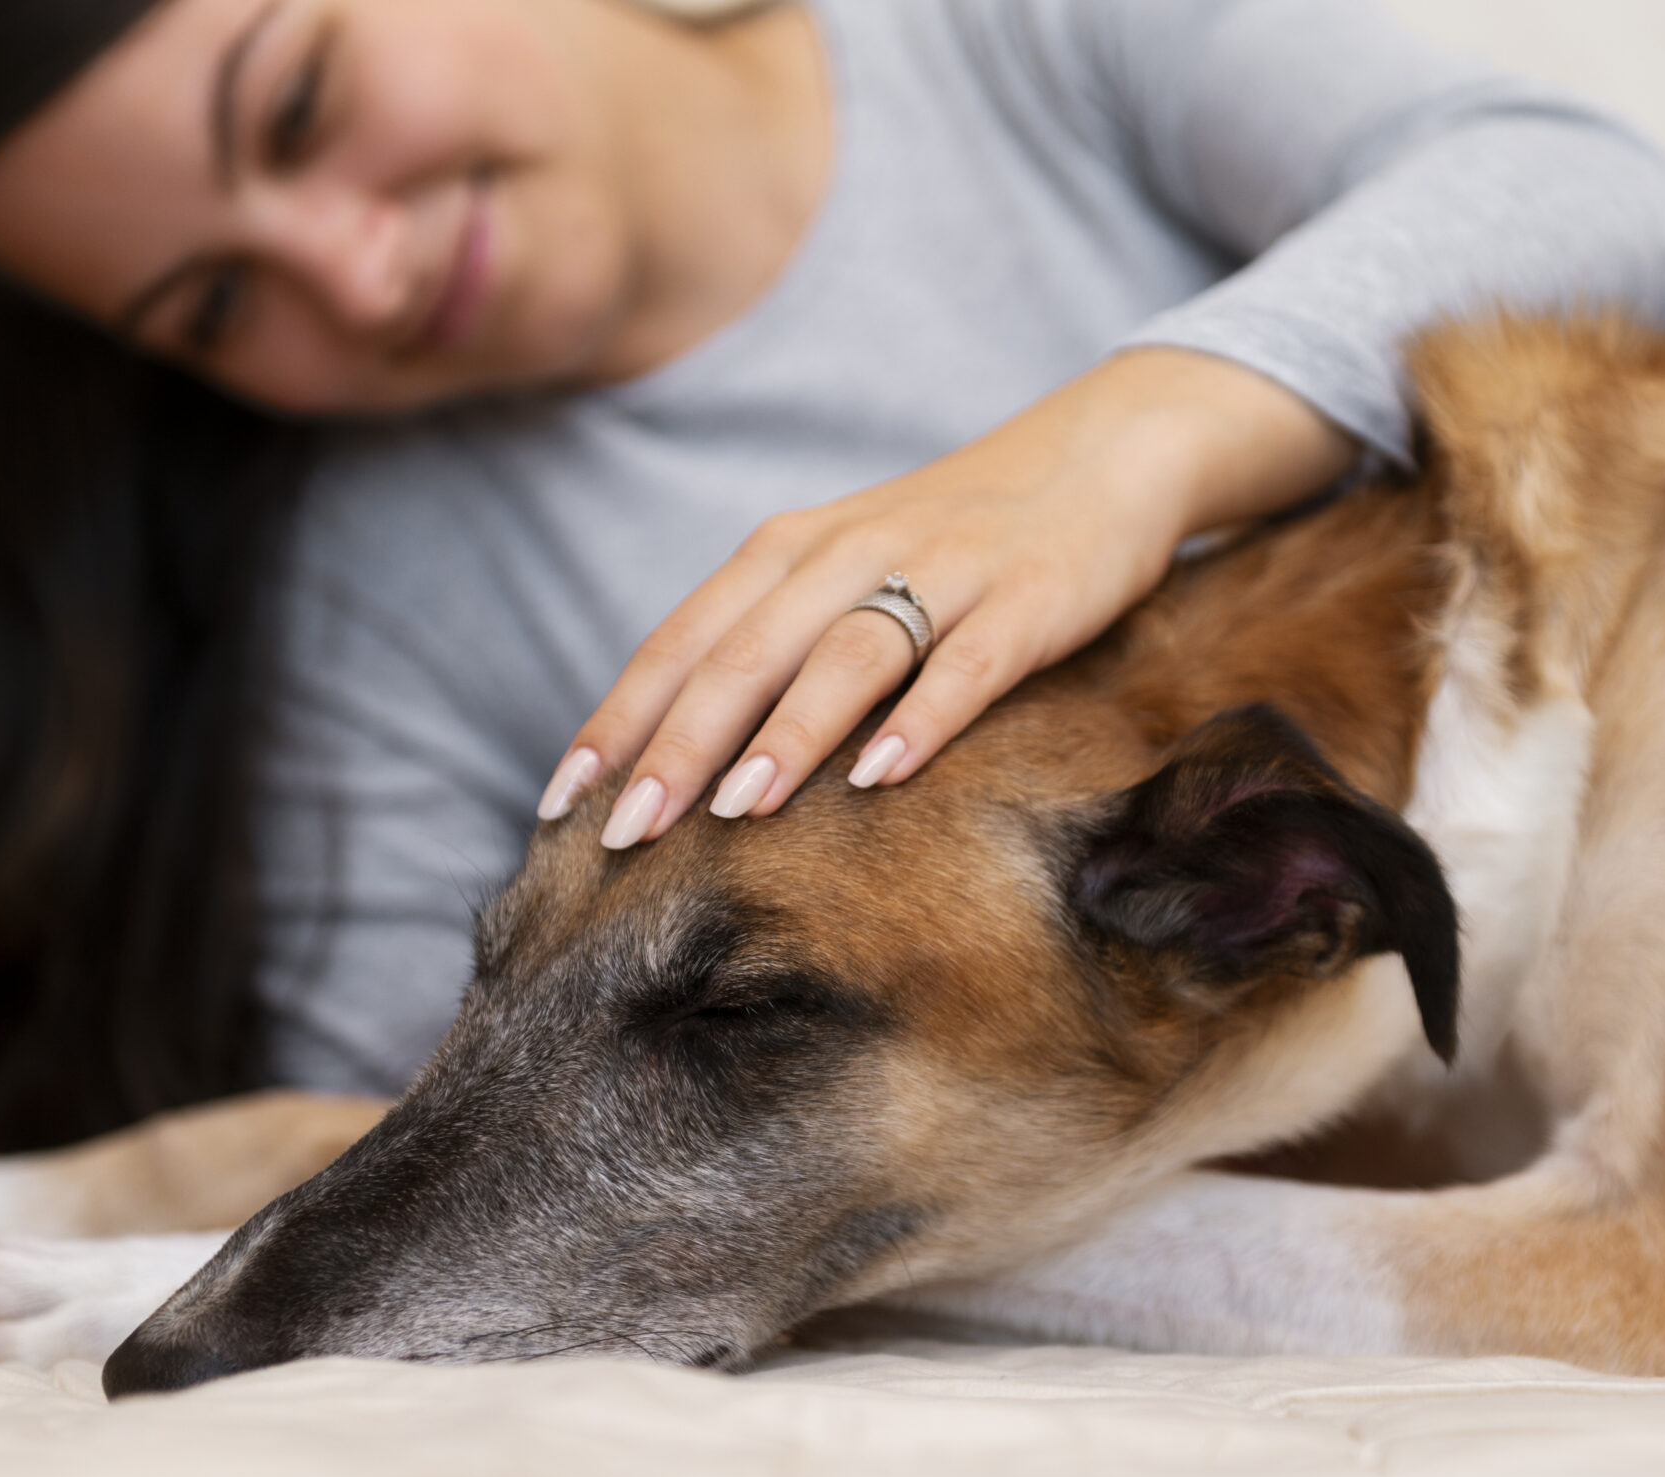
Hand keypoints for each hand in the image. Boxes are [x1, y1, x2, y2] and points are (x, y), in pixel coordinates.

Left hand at [537, 347, 1357, 846]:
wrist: (1102, 454)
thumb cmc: (955, 540)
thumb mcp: (847, 574)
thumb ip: (771, 644)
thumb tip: (676, 758)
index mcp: (791, 550)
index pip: (684, 641)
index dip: (620, 720)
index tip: (562, 803)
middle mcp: (852, 552)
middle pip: (745, 653)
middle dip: (677, 746)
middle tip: (625, 833)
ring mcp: (942, 573)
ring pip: (845, 655)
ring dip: (786, 733)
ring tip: (736, 811)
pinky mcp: (1028, 599)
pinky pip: (967, 665)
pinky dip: (922, 719)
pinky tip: (882, 777)